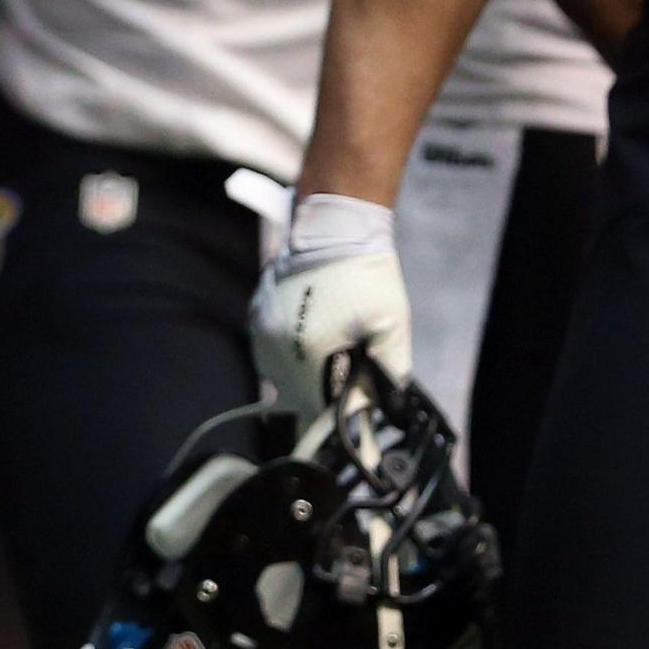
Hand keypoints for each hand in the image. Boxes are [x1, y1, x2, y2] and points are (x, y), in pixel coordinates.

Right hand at [250, 194, 410, 413]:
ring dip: (303, 376)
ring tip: (328, 352)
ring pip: (280, 377)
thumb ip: (389, 373)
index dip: (340, 419)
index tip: (354, 421)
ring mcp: (262, 333)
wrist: (333, 228)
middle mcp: (278, 350)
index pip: (320, 412)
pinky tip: (309, 336)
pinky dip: (289, 355)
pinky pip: (269, 353)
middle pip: (298, 398)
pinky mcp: (256, 318)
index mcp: (311, 355)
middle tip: (346, 375)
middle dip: (322, 395)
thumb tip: (376, 408)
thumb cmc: (366, 276)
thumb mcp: (392, 326)